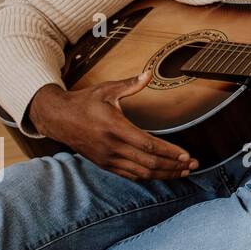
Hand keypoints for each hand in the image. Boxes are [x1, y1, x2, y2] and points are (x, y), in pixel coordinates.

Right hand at [28, 72, 197, 180]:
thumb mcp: (106, 90)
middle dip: (173, 166)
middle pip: (149, 162)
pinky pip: (130, 175)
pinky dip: (148, 176)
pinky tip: (162, 174)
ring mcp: (108, 158)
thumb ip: (130, 84)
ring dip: (164, 174)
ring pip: (141, 172)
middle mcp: (112, 147)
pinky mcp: (105, 164)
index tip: (186, 155)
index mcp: (115, 128)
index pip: (148, 144)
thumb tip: (149, 73)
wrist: (57, 118)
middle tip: (192, 166)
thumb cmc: (84, 102)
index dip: (169, 152)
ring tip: (183, 172)